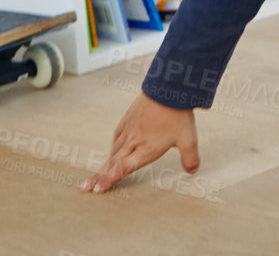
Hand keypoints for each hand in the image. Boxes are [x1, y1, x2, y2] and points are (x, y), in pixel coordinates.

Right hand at [80, 93, 197, 192]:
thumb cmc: (177, 115)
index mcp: (145, 150)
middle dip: (99, 176)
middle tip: (86, 187)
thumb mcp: (188, 139)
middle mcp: (133, 142)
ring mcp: (129, 130)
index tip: (98, 189)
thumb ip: (189, 157)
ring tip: (97, 174)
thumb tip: (192, 171)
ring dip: (104, 163)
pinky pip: (116, 136)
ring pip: (113, 150)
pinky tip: (112, 149)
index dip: (110, 179)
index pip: (123, 169)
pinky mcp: (128, 119)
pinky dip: (112, 147)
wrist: (168, 89)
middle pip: (113, 162)